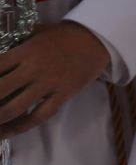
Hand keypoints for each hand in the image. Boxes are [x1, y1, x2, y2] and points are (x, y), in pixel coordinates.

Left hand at [0, 22, 111, 136]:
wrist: (98, 39)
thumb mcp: (37, 32)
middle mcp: (34, 68)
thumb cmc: (64, 35)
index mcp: (26, 51)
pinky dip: (19, 128)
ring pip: (14, 108)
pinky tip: (7, 132)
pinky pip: (37, 117)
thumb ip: (15, 44)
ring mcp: (49, 83)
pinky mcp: (62, 95)